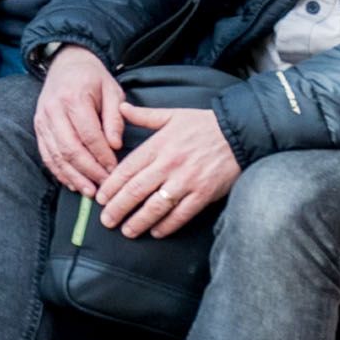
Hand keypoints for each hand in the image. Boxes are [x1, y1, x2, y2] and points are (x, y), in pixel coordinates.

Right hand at [34, 47, 129, 194]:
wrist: (66, 64)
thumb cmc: (93, 79)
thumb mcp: (112, 91)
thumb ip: (115, 118)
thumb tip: (115, 146)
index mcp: (73, 98)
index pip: (89, 135)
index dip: (103, 156)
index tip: (116, 170)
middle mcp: (53, 110)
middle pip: (70, 148)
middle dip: (89, 171)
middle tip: (104, 186)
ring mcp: (42, 120)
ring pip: (56, 155)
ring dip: (73, 176)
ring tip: (89, 191)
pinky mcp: (38, 128)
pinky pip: (47, 155)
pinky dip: (59, 172)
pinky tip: (72, 183)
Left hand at [97, 103, 242, 238]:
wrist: (239, 133)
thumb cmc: (205, 124)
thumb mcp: (173, 115)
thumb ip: (145, 116)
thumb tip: (121, 108)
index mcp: (158, 145)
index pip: (127, 169)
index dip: (111, 186)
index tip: (100, 199)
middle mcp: (169, 164)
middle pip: (136, 190)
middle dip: (117, 208)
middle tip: (106, 221)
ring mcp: (186, 181)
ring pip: (155, 206)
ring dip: (138, 221)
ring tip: (127, 231)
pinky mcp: (203, 193)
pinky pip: (181, 214)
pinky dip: (167, 225)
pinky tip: (156, 232)